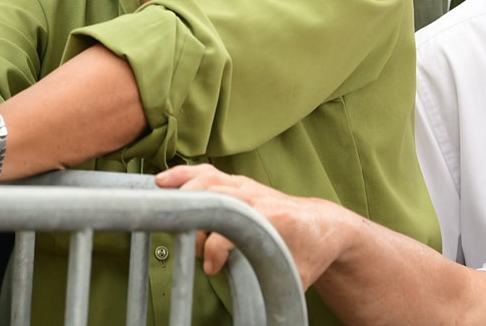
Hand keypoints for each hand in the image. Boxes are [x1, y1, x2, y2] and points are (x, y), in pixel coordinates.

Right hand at [157, 164, 351, 285]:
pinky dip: (185, 176)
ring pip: (210, 181)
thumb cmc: (311, 253)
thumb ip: (275, 294)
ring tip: (161, 202)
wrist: (325, 226)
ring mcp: (248, 187)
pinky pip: (209, 174)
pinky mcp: (239, 183)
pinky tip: (165, 181)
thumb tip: (260, 318)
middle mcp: (260, 198)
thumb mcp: (296, 278)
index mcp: (276, 220)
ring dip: (184, 191)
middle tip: (191, 249)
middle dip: (197, 222)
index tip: (211, 269)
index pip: (235, 227)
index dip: (216, 249)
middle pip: (216, 200)